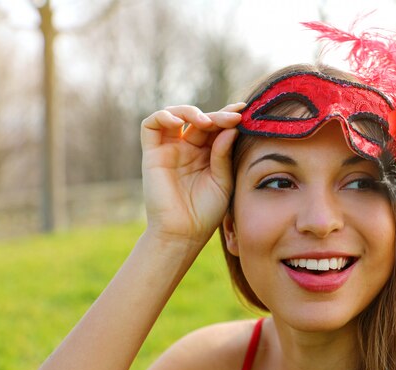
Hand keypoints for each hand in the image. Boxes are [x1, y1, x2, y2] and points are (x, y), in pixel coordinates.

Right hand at [140, 103, 244, 245]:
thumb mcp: (223, 180)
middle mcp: (188, 149)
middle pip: (200, 119)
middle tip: (233, 117)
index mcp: (207, 154)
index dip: (228, 116)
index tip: (244, 110)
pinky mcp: (152, 154)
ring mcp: (170, 150)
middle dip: (217, 115)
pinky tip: (180, 122)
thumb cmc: (206, 212)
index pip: (216, 127)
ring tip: (207, 122)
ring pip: (175, 115)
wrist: (184, 233)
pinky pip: (151, 125)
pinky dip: (163, 116)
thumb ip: (224, 154)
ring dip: (191, 112)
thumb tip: (231, 127)